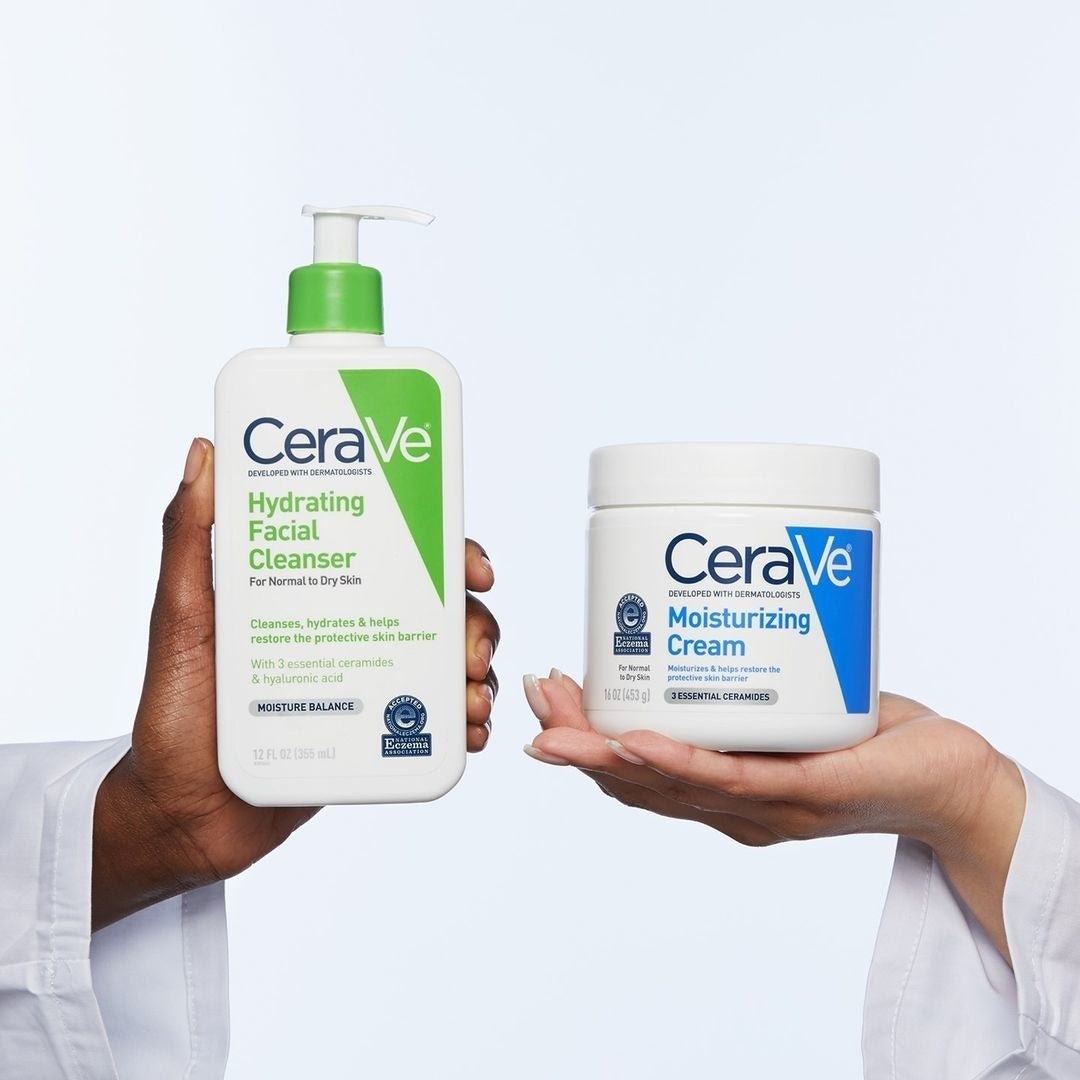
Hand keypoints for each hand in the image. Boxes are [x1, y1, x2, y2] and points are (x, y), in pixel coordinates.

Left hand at [92, 438, 498, 930]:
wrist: (181, 814)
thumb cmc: (173, 710)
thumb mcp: (179, 616)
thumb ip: (188, 539)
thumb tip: (204, 453)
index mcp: (319, 592)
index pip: (395, 552)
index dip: (447, 550)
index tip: (472, 567)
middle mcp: (351, 630)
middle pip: (438, 608)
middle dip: (473, 623)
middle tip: (467, 652)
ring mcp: (366, 685)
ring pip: (447, 664)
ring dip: (476, 675)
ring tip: (469, 700)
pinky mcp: (374, 738)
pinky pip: (434, 725)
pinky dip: (463, 725)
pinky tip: (467, 732)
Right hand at [523, 671, 1024, 961]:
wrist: (955, 781)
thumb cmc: (869, 742)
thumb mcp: (787, 709)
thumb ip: (740, 686)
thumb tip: (692, 628)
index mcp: (722, 792)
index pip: (636, 775)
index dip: (583, 741)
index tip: (548, 693)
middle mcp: (734, 810)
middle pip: (635, 784)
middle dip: (575, 741)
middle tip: (535, 694)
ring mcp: (767, 809)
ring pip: (669, 786)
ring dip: (604, 753)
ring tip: (558, 722)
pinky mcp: (807, 794)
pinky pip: (732, 780)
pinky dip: (676, 762)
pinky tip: (635, 741)